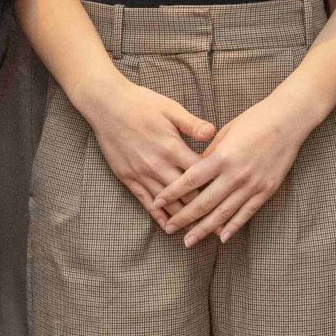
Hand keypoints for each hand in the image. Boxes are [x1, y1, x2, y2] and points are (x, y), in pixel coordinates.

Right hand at [81, 76, 214, 224]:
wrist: (107, 105)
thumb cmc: (141, 103)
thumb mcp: (170, 108)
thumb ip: (192, 123)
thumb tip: (213, 132)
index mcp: (173, 148)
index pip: (201, 174)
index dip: (215, 186)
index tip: (228, 195)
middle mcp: (158, 165)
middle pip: (187, 194)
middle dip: (204, 209)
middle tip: (219, 222)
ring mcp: (142, 174)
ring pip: (167, 203)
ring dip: (183, 218)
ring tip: (198, 231)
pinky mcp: (128, 178)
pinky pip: (145, 202)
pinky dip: (157, 216)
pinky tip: (167, 226)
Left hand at [155, 93, 309, 246]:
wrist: (288, 120)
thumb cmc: (254, 121)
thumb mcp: (225, 133)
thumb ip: (209, 155)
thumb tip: (193, 174)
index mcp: (222, 157)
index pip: (191, 179)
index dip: (172, 192)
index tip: (157, 202)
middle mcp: (235, 174)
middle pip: (204, 202)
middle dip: (184, 218)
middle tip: (169, 229)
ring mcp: (252, 185)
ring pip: (223, 213)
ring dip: (204, 229)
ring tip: (189, 241)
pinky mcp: (266, 190)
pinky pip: (246, 213)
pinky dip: (233, 227)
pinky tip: (221, 238)